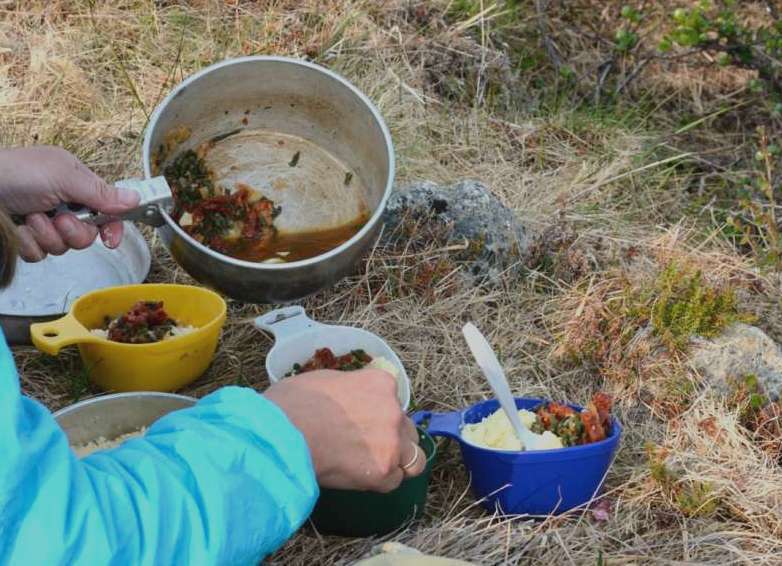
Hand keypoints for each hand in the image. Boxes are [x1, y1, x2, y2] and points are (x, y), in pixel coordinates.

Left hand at [0, 146, 140, 260]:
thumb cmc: (14, 173)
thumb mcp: (63, 177)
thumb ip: (101, 192)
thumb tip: (135, 199)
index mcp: (75, 184)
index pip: (107, 210)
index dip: (113, 227)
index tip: (110, 240)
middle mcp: (62, 205)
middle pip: (87, 235)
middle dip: (73, 231)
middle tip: (58, 218)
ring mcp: (43, 224)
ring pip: (63, 247)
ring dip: (47, 235)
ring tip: (30, 217)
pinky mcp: (26, 240)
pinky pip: (39, 255)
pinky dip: (29, 243)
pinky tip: (18, 228)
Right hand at [264, 369, 425, 491]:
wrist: (279, 436)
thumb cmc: (290, 405)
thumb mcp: (324, 380)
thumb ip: (349, 389)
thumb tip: (348, 397)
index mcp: (380, 382)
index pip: (393, 398)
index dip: (378, 410)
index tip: (363, 420)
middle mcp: (392, 410)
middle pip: (406, 427)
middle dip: (391, 436)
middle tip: (366, 445)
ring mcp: (391, 442)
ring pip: (413, 458)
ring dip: (397, 461)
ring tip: (372, 465)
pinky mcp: (383, 471)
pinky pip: (394, 480)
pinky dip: (380, 481)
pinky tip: (359, 477)